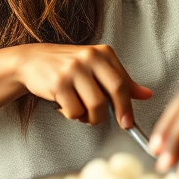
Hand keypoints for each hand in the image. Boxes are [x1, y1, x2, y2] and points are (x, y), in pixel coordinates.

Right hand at [16, 42, 152, 126]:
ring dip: (91, 117)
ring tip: (82, 111)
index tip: (129, 121)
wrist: (32, 61)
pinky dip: (72, 115)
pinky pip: (74, 111)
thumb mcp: (97, 68)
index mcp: (103, 53)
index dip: (128, 105)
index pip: (122, 83)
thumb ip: (121, 81)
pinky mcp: (58, 83)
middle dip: (118, 114)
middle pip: (112, 93)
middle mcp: (90, 57)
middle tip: (121, 124)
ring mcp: (73, 70)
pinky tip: (64, 105)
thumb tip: (147, 94)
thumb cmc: (69, 67)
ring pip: (94, 106)